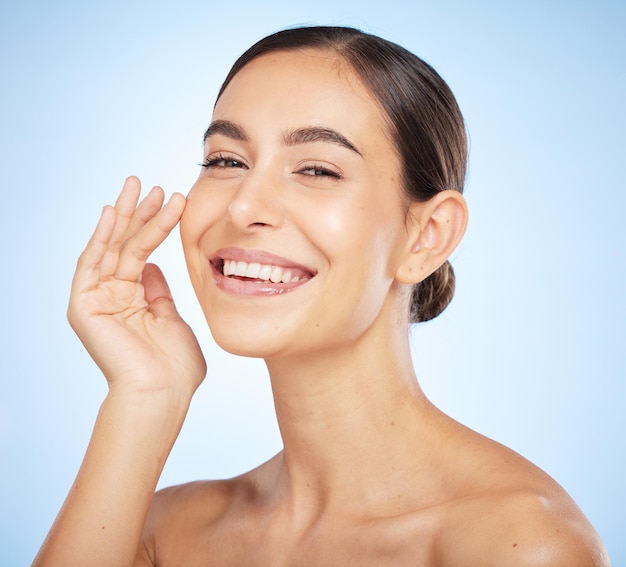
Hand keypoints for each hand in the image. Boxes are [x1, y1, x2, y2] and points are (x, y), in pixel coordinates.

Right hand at [68, 177, 205, 400]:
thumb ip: (160, 293)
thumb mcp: (172, 320)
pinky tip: (113, 211)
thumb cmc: (175, 368)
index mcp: (134, 301)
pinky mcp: (84, 305)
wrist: (163, 393)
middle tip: (153, 184)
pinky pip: (91, 263)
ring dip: (125, 216)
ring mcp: (97, 300)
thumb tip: (154, 267)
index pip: (142, 254)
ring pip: (111, 248)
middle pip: (125, 246)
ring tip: (138, 185)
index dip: (156, 226)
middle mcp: (113, 297)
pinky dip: (101, 237)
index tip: (173, 201)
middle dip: (140, 213)